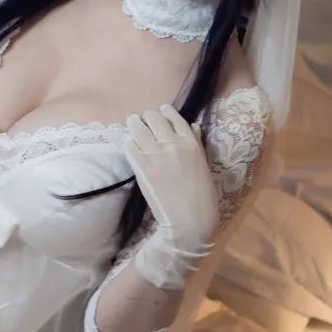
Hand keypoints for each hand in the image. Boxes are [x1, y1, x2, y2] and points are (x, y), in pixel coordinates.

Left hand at [124, 105, 218, 290]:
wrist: (190, 219)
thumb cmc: (201, 195)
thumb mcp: (203, 164)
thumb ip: (195, 143)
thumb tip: (192, 126)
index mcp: (191, 142)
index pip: (174, 117)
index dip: (164, 112)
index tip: (160, 112)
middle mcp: (172, 143)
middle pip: (152, 117)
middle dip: (146, 117)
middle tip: (142, 121)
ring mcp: (155, 154)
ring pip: (137, 127)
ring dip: (134, 125)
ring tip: (133, 126)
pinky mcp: (141, 166)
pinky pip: (129, 146)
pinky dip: (129, 144)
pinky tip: (131, 148)